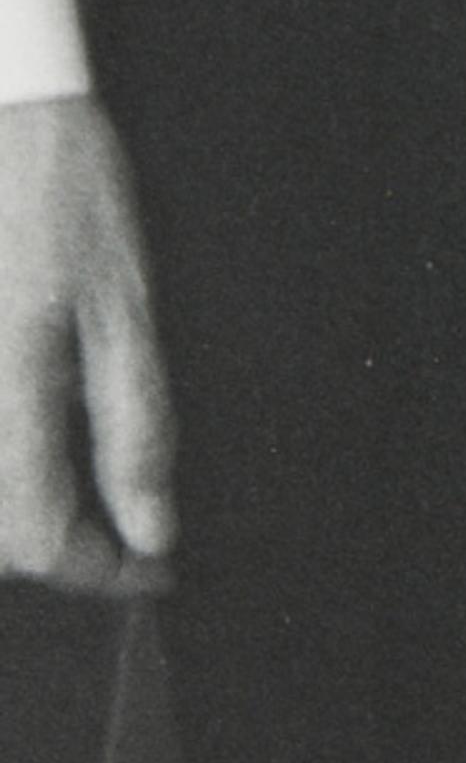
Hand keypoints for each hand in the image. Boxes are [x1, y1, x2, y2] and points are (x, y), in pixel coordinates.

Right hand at [0, 101, 173, 592]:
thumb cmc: (64, 191)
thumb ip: (134, 423)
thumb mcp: (126, 300)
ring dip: (22, 510)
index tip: (153, 568)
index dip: (102, 571)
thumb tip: (152, 528)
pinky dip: (2, 467)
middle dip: (58, 544)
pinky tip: (32, 439)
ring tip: (80, 491)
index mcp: (6, 388)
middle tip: (124, 527)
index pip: (38, 539)